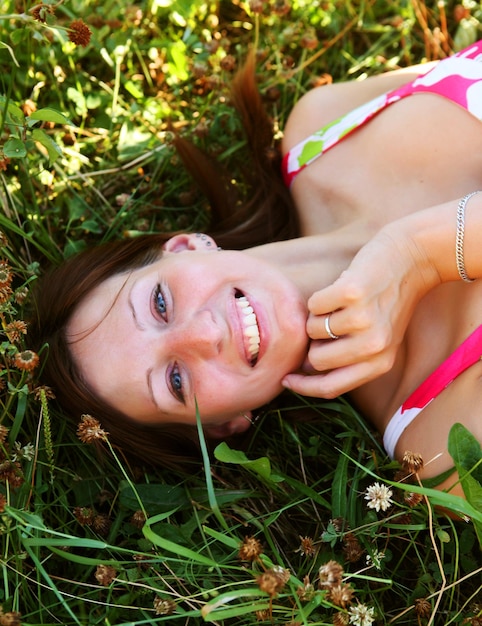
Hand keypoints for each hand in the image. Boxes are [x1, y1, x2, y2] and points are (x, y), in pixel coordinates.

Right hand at [283, 228, 436, 397]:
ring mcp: (363, 319)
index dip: (303, 387)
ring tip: (340, 304)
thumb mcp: (380, 339)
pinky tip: (340, 289)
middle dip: (313, 343)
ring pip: (312, 330)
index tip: (286, 379)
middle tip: (330, 323)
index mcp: (381, 363)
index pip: (331, 387)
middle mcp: (374, 345)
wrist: (411, 259)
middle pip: (316, 360)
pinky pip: (314, 305)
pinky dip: (321, 297)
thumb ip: (349, 359)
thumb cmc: (388, 300)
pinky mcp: (353, 293)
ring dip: (318, 317)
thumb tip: (306, 368)